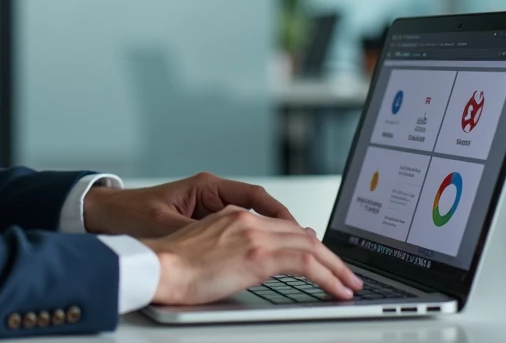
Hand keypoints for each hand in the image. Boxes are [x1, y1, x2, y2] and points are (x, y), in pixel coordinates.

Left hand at [83, 172, 296, 238]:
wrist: (105, 215)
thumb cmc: (131, 215)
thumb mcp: (166, 226)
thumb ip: (197, 234)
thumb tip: (226, 247)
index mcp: (207, 187)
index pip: (256, 198)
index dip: (281, 216)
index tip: (301, 233)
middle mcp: (212, 194)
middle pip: (262, 209)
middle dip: (288, 229)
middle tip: (313, 249)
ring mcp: (209, 208)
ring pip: (253, 221)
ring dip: (274, 237)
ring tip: (299, 256)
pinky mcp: (203, 222)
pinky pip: (239, 232)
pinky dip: (256, 244)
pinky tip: (267, 261)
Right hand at [141, 206, 363, 304]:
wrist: (156, 266)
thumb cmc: (171, 266)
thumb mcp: (207, 249)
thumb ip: (233, 249)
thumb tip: (257, 263)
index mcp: (235, 216)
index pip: (284, 226)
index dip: (308, 243)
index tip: (323, 258)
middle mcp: (248, 220)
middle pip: (302, 235)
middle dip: (330, 256)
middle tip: (346, 274)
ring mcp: (254, 235)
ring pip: (310, 246)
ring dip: (335, 268)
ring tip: (349, 285)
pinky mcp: (258, 256)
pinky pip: (306, 263)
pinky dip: (328, 276)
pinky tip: (338, 290)